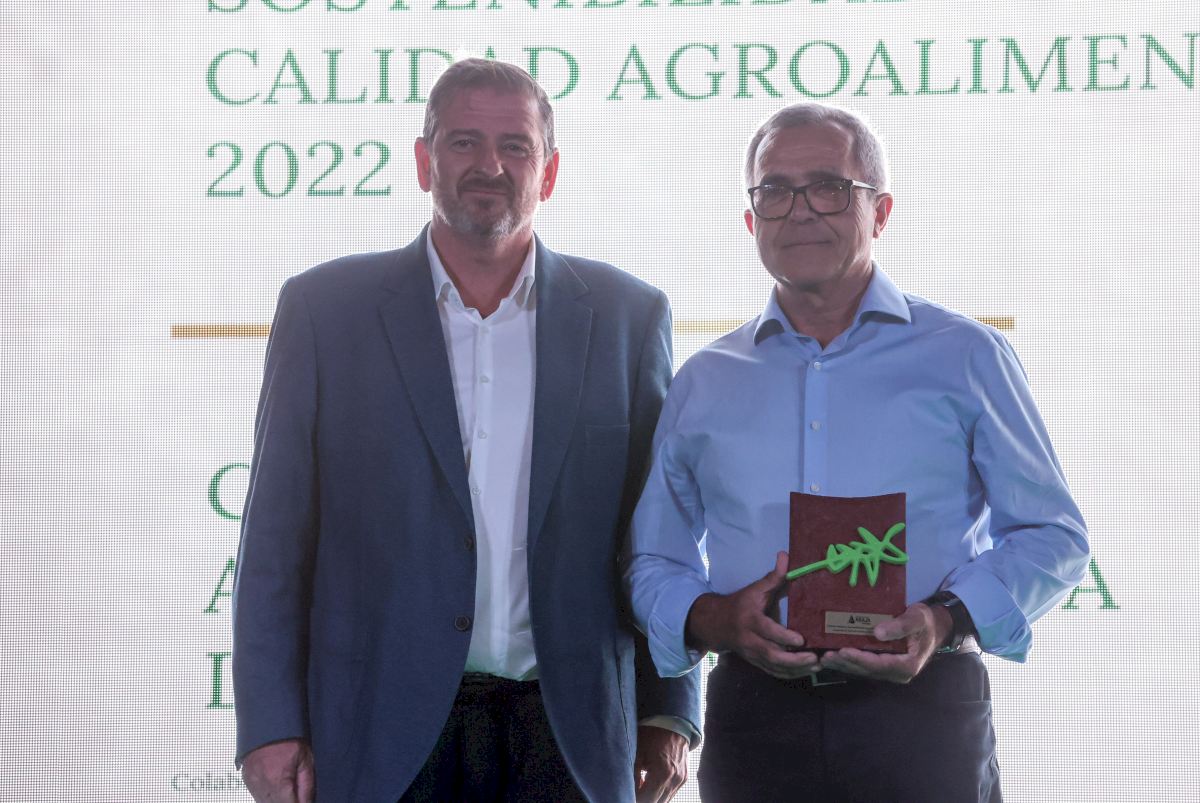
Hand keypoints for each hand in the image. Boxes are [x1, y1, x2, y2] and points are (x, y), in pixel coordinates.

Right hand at [241, 739, 314, 802]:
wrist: (268, 721)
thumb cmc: (289, 737)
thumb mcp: (306, 760)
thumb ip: (307, 786)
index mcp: (278, 781)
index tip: (304, 801)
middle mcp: (262, 785)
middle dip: (289, 801)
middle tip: (297, 795)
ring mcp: (252, 783)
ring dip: (278, 800)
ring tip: (288, 790)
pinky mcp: (246, 779)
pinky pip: (257, 795)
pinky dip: (268, 796)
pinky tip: (277, 789)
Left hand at [635, 725, 687, 802]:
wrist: (672, 722)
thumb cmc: (652, 735)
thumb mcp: (638, 754)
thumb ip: (634, 777)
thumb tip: (629, 792)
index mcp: (662, 774)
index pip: (646, 799)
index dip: (635, 799)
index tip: (626, 795)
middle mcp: (674, 780)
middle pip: (656, 802)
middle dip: (644, 799)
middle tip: (634, 791)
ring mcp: (681, 780)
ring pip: (664, 800)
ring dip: (652, 797)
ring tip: (641, 786)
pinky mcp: (684, 777)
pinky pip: (671, 792)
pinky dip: (660, 792)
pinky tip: (651, 783)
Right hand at [685, 551, 819, 679]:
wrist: (716, 624)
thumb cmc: (740, 604)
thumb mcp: (754, 589)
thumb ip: (772, 577)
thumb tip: (786, 555)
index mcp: (750, 620)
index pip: (766, 630)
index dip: (782, 636)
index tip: (801, 639)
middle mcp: (750, 640)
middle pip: (771, 655)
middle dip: (794, 660)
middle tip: (815, 659)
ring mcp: (752, 654)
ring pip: (773, 667)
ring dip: (796, 670)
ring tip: (816, 666)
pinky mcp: (755, 662)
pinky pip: (772, 672)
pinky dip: (789, 674)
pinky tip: (806, 672)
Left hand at [818, 601, 951, 682]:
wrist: (933, 627)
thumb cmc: (925, 622)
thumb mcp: (917, 619)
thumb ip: (899, 626)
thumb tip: (878, 633)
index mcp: (907, 666)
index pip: (879, 664)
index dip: (859, 659)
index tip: (843, 651)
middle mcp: (897, 673)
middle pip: (868, 670)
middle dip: (846, 663)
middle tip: (826, 656)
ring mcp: (890, 672)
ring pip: (864, 670)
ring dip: (844, 665)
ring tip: (824, 658)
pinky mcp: (884, 667)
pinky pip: (865, 666)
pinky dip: (849, 662)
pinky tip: (834, 657)